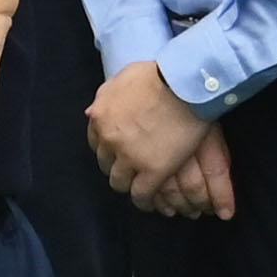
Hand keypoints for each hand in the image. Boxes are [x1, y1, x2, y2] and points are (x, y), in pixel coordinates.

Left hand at [86, 61, 229, 218]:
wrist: (183, 84)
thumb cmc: (158, 75)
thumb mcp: (121, 79)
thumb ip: (106, 96)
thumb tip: (94, 111)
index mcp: (100, 116)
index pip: (96, 143)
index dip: (108, 150)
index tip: (117, 154)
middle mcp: (109, 139)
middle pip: (106, 164)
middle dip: (116, 168)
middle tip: (129, 171)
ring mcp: (129, 156)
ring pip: (120, 182)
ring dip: (128, 185)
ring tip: (138, 189)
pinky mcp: (152, 171)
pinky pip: (141, 194)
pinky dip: (144, 201)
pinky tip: (149, 202)